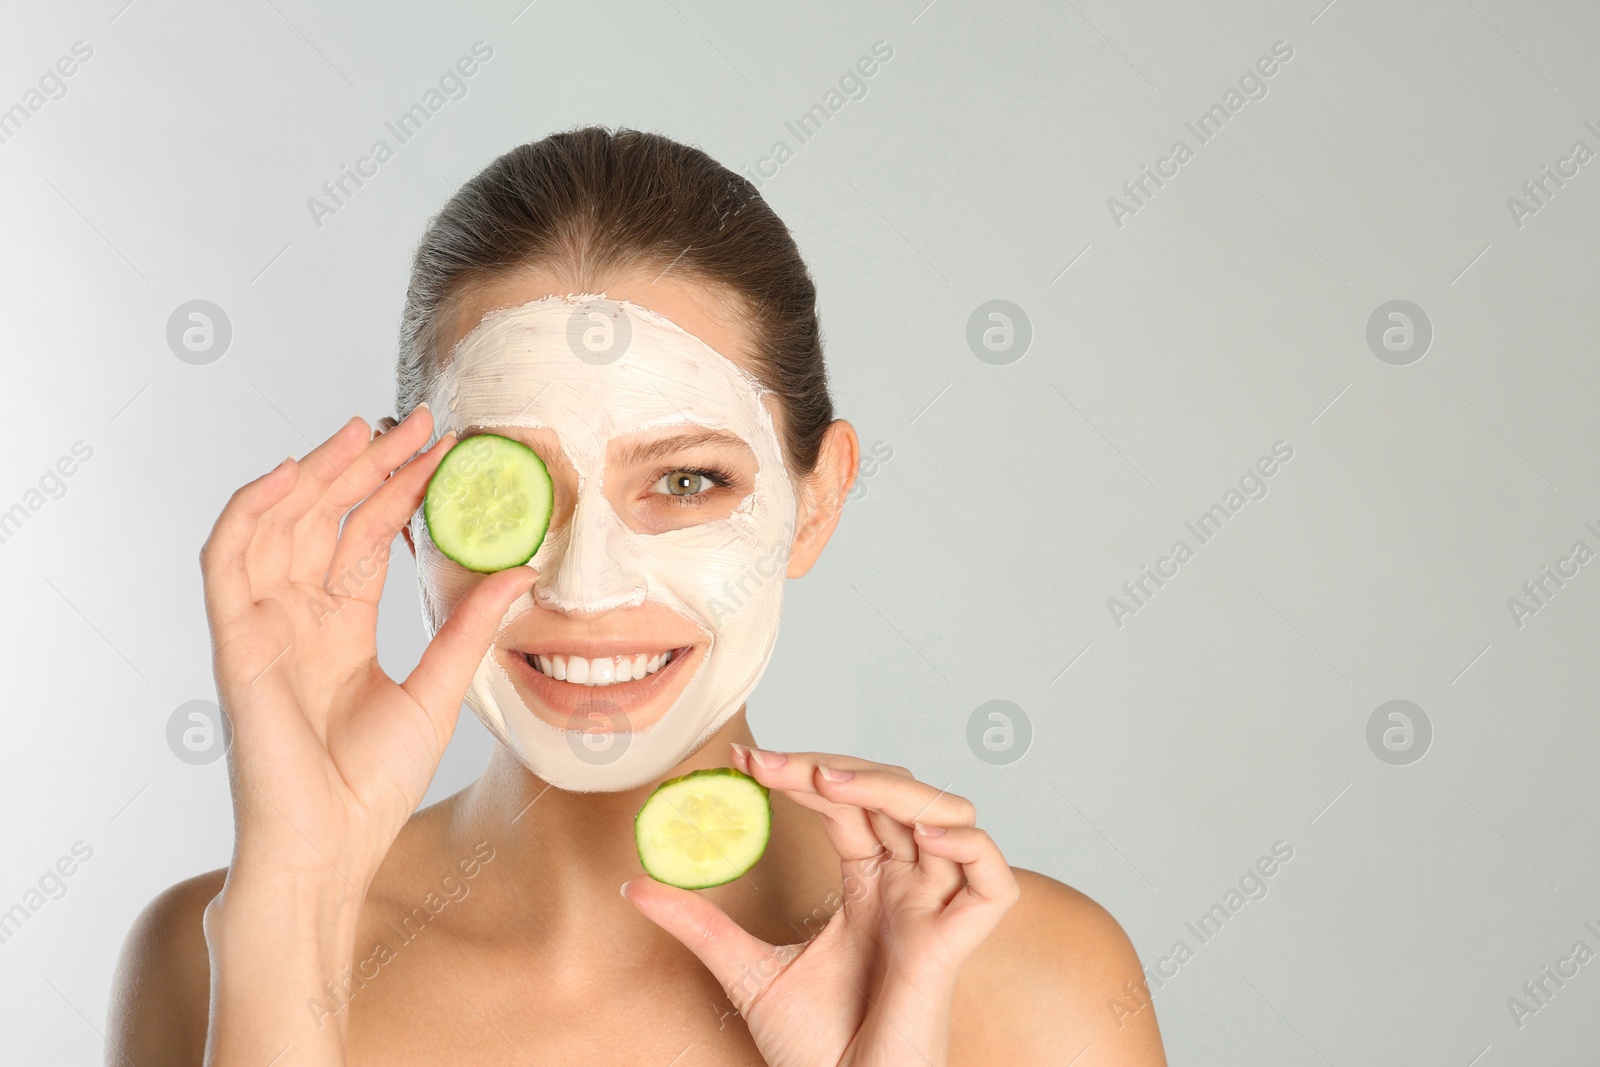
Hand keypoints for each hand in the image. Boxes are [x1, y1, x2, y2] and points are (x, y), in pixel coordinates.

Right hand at [200, 406, 536, 887]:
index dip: (400, 490)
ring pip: (280, 525)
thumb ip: (470, 626)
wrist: (331, 849)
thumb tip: (523, 569)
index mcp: (341, 629)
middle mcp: (298, 618)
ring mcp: (264, 627)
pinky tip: (290, 471)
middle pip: (326, 519)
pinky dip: (249, 511)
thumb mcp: (438, 690)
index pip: (367, 538)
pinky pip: (227, 561)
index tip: (444, 449)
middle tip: (414, 420)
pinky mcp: (236, 643)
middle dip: (366, 465)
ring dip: (317, 472)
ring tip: (364, 429)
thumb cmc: (372, 787)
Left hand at [623, 748, 1020, 1066]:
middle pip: (892, 794)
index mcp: (867, 886)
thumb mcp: (746, 972)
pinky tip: (920, 831)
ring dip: (894, 787)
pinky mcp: (958, 943)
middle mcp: (906, 887)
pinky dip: (967, 843)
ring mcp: (934, 910)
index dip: (803, 774)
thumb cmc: (815, 1051)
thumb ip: (699, 925)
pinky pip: (992, 878)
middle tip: (773, 764)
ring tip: (830, 781)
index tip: (746, 762)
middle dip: (835, 767)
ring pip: (945, 816)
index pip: (847, 805)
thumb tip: (634, 885)